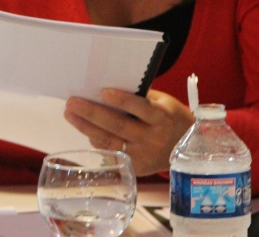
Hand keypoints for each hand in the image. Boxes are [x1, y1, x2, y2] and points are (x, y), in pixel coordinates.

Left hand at [64, 89, 194, 175]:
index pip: (141, 108)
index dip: (122, 100)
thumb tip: (109, 90)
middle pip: (118, 126)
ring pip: (110, 141)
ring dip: (87, 127)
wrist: (188, 148)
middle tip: (72, 103)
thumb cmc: (172, 118)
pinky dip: (96, 140)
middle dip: (92, 114)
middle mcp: (152, 138)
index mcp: (162, 118)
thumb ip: (141, 98)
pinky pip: (111, 152)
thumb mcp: (164, 103)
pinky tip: (84, 129)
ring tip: (70, 114)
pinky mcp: (136, 168)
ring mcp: (143, 155)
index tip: (103, 92)